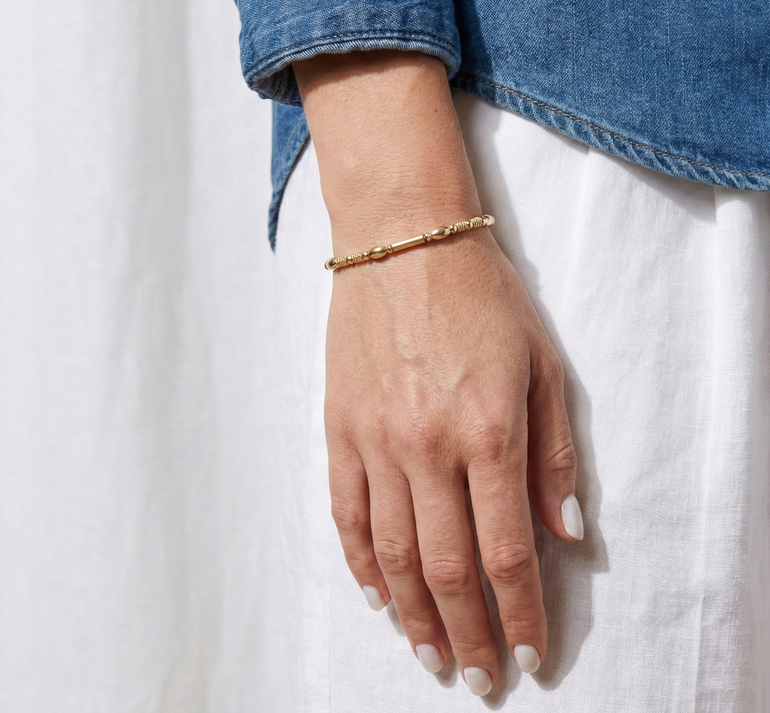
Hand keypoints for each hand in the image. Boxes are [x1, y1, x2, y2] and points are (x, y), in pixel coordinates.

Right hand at [293, 50, 582, 694]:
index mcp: (487, 430)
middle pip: (446, 567)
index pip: (507, 551)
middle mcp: (426, 446)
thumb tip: (568, 535)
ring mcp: (374, 439)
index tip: (530, 653)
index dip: (522, 613)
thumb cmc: (482, 296)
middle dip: (468, 632)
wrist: (403, 239)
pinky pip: (346, 511)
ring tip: (431, 652)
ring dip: (413, 613)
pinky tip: (377, 594)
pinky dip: (361, 562)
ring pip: (391, 552)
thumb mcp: (544, 365)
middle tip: (478, 675)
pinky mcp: (339, 427)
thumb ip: (556, 456)